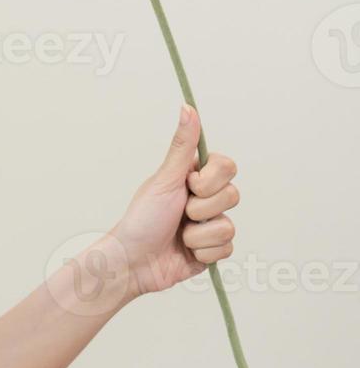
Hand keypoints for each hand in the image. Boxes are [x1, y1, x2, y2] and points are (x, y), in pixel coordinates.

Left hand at [106, 105, 239, 297]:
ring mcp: (211, 225)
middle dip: (201, 209)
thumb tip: (187, 106)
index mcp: (194, 178)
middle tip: (179, 213)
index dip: (211, 179)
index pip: (228, 167)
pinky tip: (185, 251)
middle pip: (233, 196)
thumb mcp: (164, 179)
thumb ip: (182, 145)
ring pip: (229, 226)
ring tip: (178, 235)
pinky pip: (226, 248)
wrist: (134, 261)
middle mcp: (206, 199)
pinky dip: (202, 251)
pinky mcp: (213, 249)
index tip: (189, 185)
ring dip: (198, 234)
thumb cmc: (142, 218)